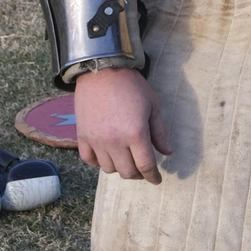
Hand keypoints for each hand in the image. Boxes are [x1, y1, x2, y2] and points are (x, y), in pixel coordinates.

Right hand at [75, 67, 171, 183]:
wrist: (103, 70)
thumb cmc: (132, 86)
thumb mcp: (153, 105)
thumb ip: (160, 132)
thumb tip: (168, 152)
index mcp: (136, 133)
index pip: (146, 166)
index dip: (153, 176)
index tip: (157, 180)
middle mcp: (115, 141)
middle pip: (127, 172)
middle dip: (138, 174)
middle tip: (143, 169)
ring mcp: (97, 140)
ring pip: (109, 169)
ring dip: (120, 168)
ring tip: (126, 159)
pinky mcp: (83, 136)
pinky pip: (89, 160)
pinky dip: (99, 163)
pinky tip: (107, 156)